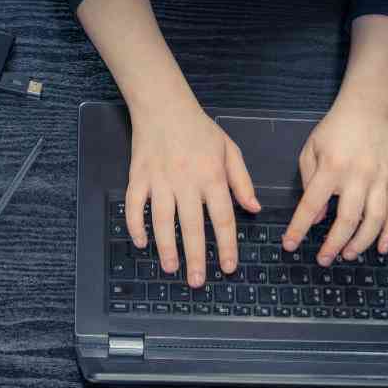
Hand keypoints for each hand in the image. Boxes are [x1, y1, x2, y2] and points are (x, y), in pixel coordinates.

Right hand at [126, 103, 260, 287]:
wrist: (164, 106)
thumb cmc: (199, 128)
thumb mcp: (230, 150)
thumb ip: (242, 181)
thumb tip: (253, 208)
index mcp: (212, 176)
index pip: (222, 218)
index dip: (226, 246)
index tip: (228, 267)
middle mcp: (186, 181)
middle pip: (191, 226)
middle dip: (195, 257)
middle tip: (198, 281)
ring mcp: (159, 180)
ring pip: (162, 220)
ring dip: (165, 247)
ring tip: (170, 269)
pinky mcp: (138, 177)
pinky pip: (134, 206)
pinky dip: (135, 225)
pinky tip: (141, 242)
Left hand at [283, 101, 387, 265]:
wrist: (367, 109)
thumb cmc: (334, 131)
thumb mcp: (310, 151)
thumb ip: (309, 184)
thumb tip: (318, 217)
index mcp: (332, 168)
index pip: (311, 205)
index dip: (299, 228)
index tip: (290, 245)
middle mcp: (358, 175)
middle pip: (347, 219)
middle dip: (333, 244)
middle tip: (323, 259)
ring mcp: (380, 179)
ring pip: (374, 220)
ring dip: (361, 243)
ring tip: (347, 255)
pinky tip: (381, 248)